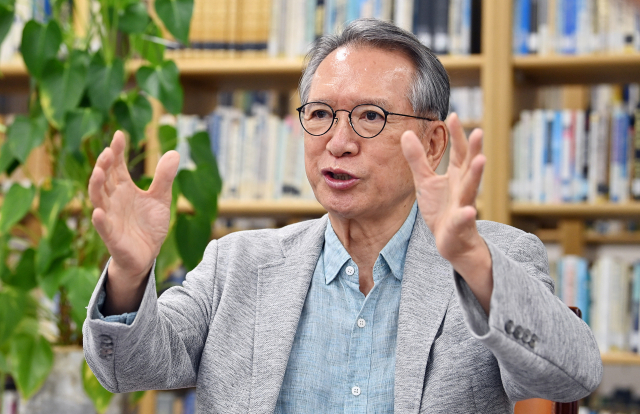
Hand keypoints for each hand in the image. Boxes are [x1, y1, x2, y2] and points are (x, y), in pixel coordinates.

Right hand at [89, 131, 179, 284]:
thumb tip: (174, 152)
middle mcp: (113, 200)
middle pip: (104, 179)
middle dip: (104, 165)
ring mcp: (110, 217)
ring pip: (98, 199)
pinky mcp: (112, 236)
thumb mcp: (161, 199)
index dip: (117, 151)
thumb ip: (164, 178)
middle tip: (109, 151)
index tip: (120, 135)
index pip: (117, 166)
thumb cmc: (148, 225)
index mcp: (124, 189)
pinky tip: (98, 212)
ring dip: (96, 186)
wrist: (147, 254)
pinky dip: (99, 220)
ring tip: (99, 171)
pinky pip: (103, 227)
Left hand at [401, 113, 492, 312]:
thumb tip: (407, 133)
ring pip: (471, 189)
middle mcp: (463, 187)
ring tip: (481, 160)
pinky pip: (464, 219)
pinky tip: (469, 211)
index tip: (454, 115)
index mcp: (456, 176)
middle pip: (469, 166)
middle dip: (474, 149)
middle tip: (479, 131)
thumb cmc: (441, 208)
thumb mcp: (425, 182)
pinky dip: (466, 215)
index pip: (459, 152)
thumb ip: (417, 159)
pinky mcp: (459, 224)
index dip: (457, 135)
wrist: (451, 241)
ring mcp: (463, 205)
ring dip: (476, 175)